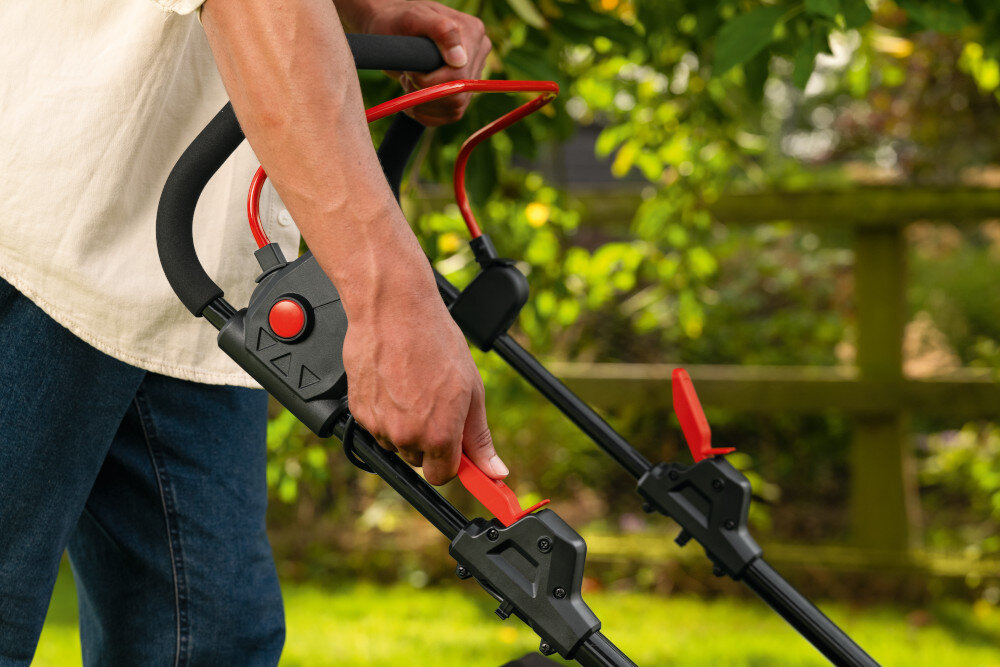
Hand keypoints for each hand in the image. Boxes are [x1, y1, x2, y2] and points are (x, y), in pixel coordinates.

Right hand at [340, 256, 507, 484]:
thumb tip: (494, 471)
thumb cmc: (435, 342)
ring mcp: (378, 425)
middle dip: (429, 440)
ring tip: (414, 387)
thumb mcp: (471, 390)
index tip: (454, 448)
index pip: (443, 475)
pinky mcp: (359, 411)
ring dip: (405, 426)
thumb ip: (479, 437)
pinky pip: (376, 426)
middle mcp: (406, 436)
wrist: (394, 311)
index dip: (451, 461)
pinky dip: (385, 412)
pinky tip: (395, 384)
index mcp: (438, 434)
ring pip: (396, 443)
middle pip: (419, 460)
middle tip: (435, 403)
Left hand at [352, 0, 491, 124]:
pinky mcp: (462, 92)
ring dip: (424, 105)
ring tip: (409, 85)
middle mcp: (478, 55)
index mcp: (473, 34)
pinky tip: (413, 100)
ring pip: (455, 109)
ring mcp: (471, 75)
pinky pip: (451, 116)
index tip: (409, 71)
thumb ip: (440, 30)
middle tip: (407, 80)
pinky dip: (427, 114)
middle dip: (426, 95)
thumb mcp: (414, 17)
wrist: (389, 32)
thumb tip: (459, 59)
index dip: (430, 82)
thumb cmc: (397, 20)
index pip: (460, 75)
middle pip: (459, 95)